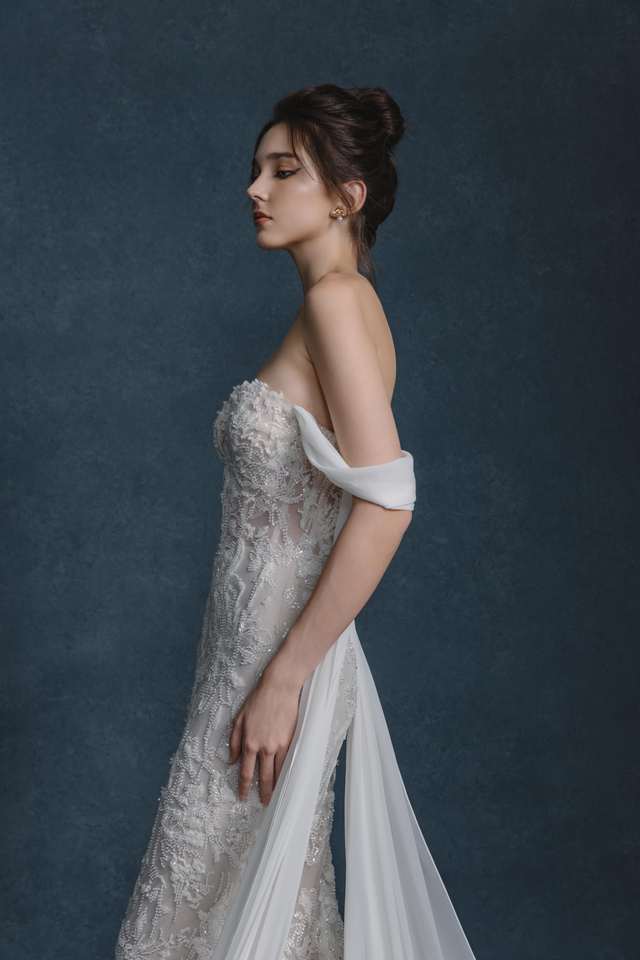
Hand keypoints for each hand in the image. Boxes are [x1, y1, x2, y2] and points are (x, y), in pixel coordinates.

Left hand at [228, 665, 303, 805]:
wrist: (279, 688)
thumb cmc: (257, 700)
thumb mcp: (239, 719)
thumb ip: (234, 741)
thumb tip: (232, 760)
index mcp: (249, 743)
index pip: (246, 771)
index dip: (244, 786)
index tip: (243, 797)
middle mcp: (264, 748)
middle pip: (264, 776)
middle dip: (263, 792)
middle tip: (264, 804)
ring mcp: (279, 745)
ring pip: (278, 772)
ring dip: (276, 787)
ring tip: (276, 797)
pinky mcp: (291, 740)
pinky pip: (289, 762)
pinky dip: (287, 773)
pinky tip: (287, 780)